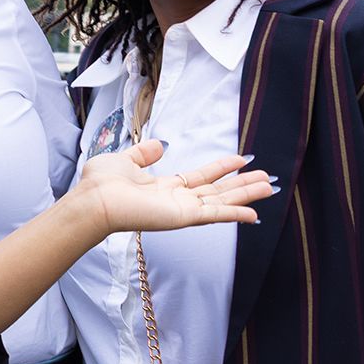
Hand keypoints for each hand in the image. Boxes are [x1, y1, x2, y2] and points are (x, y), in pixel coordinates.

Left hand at [66, 139, 274, 233]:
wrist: (93, 200)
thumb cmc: (100, 184)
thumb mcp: (124, 160)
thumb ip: (144, 154)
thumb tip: (160, 145)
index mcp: (163, 188)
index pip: (200, 178)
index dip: (221, 168)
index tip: (242, 159)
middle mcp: (176, 200)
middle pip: (217, 191)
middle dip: (242, 185)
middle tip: (267, 178)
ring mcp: (181, 210)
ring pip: (222, 202)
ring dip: (246, 195)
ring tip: (269, 188)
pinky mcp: (183, 217)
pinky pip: (214, 214)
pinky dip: (234, 215)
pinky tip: (254, 215)